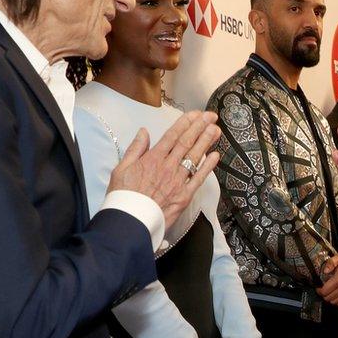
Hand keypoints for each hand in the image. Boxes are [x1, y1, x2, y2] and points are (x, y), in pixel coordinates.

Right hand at [108, 111, 220, 226]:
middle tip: (211, 116)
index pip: (172, 135)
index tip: (195, 114)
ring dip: (206, 141)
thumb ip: (135, 149)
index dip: (185, 123)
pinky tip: (215, 155)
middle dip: (200, 127)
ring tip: (216, 130)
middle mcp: (167, 167)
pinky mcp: (184, 196)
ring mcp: (178, 181)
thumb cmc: (123, 197)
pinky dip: (208, 166)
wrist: (130, 223)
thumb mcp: (121, 169)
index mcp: (152, 159)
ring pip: (195, 157)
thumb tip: (143, 131)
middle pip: (187, 142)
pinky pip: (199, 178)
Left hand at [317, 253, 337, 305]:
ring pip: (334, 302)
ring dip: (330, 298)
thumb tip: (324, 271)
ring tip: (330, 292)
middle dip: (324, 294)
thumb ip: (330, 263)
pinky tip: (337, 294)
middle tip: (324, 290)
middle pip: (328, 297)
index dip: (319, 290)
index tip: (319, 288)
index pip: (325, 291)